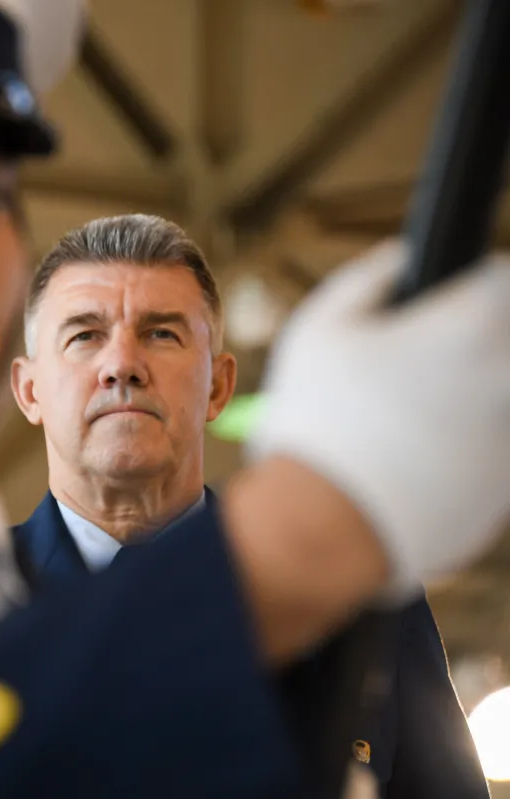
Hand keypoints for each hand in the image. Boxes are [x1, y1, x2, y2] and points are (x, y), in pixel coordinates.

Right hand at [247, 241, 509, 591]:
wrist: (325, 531)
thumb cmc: (318, 424)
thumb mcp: (318, 331)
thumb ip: (368, 278)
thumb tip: (400, 257)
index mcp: (469, 326)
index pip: (503, 277)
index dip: (475, 283)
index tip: (449, 299)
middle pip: (508, 340)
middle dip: (477, 343)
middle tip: (424, 365)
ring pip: (500, 399)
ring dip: (470, 400)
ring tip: (408, 422)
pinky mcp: (506, 488)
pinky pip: (490, 452)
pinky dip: (461, 452)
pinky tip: (409, 464)